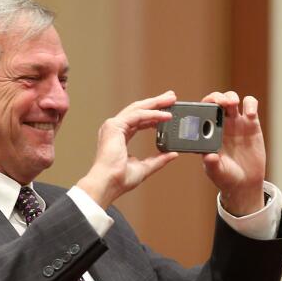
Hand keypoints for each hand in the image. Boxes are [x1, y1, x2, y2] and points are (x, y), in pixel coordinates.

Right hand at [77, 91, 180, 208]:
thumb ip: (158, 160)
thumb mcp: (145, 167)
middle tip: (171, 97)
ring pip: (138, 108)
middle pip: (139, 110)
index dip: (154, 114)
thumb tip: (172, 154)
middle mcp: (116, 128)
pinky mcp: (115, 126)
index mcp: (120, 136)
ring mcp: (113, 125)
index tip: (168, 112)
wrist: (108, 183)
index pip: (139, 120)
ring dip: (156, 103)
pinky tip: (165, 115)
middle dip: (156, 103)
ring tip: (171, 100)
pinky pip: (137, 115)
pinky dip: (152, 114)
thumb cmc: (120, 179)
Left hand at [200, 91, 265, 215]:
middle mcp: (220, 124)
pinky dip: (251, 104)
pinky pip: (250, 105)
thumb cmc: (226, 177)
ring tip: (232, 103)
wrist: (245, 182)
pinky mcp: (251, 123)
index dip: (200, 107)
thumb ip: (211, 165)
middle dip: (216, 97)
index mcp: (207, 133)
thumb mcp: (217, 173)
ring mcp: (235, 122)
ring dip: (230, 96)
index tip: (203, 109)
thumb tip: (209, 156)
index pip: (200, 113)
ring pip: (231, 99)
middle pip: (215, 101)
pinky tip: (250, 114)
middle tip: (219, 102)